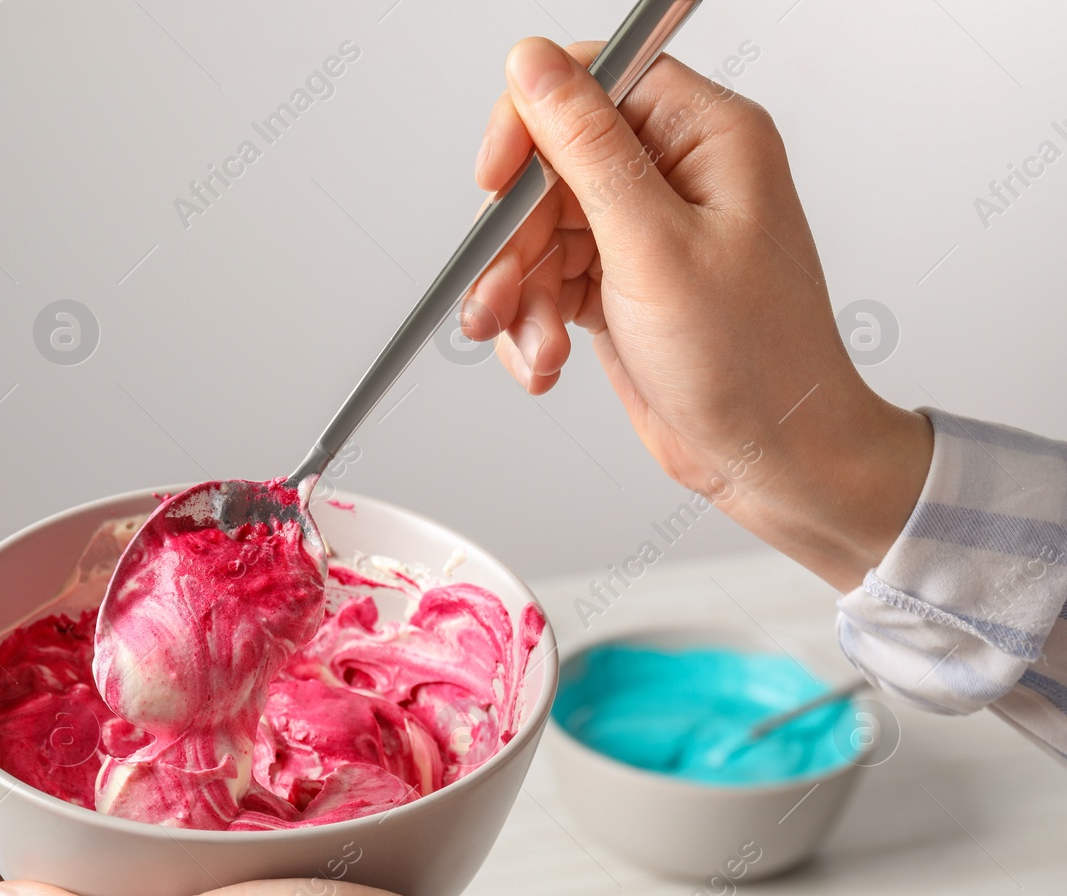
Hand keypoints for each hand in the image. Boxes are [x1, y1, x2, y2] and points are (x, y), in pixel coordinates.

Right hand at [464, 38, 931, 590]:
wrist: (771, 458)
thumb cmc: (754, 361)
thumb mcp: (656, 246)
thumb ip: (588, 149)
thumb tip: (534, 64)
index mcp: (705, 137)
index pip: (591, 82)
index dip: (530, 126)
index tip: (497, 182)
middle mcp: (674, 174)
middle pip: (549, 167)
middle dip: (516, 239)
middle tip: (503, 292)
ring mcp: (645, 231)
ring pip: (537, 231)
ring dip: (519, 294)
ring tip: (535, 347)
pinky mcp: (620, 284)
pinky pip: (545, 281)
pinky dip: (531, 322)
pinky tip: (544, 360)